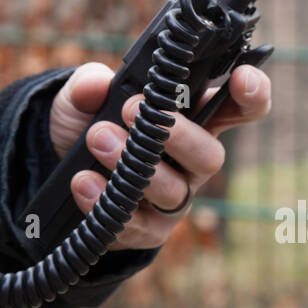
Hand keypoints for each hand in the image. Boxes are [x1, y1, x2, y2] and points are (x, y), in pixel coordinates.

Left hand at [48, 62, 271, 250]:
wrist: (55, 166)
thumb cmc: (87, 123)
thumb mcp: (81, 96)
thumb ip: (89, 83)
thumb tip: (96, 84)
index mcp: (191, 117)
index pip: (236, 107)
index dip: (252, 94)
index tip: (242, 78)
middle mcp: (191, 160)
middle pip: (210, 155)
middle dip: (176, 134)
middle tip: (130, 110)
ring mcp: (173, 197)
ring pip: (175, 192)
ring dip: (134, 165)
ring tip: (97, 138)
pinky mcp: (148, 229)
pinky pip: (140, 227)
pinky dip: (108, 203)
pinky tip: (84, 182)